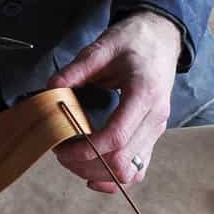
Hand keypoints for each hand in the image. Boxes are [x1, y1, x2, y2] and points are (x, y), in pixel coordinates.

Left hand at [47, 11, 181, 192]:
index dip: (87, 150)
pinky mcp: (153, 134)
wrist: (162, 36)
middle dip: (86, 164)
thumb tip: (51, 89)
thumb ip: (77, 68)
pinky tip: (93, 172)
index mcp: (144, 93)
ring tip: (73, 158)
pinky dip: (115, 177)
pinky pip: (138, 169)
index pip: (116, 137)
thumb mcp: (104, 46)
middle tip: (61, 152)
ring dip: (99, 172)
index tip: (62, 148)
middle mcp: (156, 117)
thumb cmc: (135, 40)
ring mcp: (157, 128)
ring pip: (130, 171)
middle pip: (122, 161)